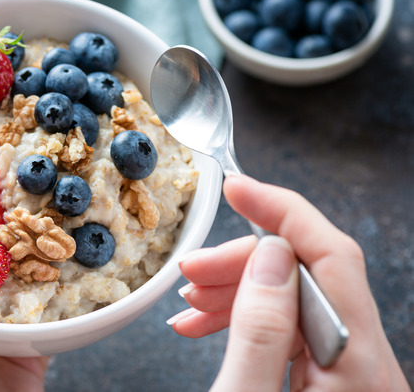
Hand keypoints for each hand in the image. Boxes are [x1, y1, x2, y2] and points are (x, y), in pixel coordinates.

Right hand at [168, 175, 409, 390]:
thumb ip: (260, 330)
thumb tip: (269, 257)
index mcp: (358, 367)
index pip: (333, 257)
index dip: (281, 212)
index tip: (239, 188)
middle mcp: (367, 366)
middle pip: (311, 277)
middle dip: (243, 263)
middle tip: (193, 268)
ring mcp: (352, 373)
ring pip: (296, 300)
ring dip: (238, 291)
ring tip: (193, 300)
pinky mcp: (332, 381)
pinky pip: (291, 329)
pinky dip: (247, 319)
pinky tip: (209, 320)